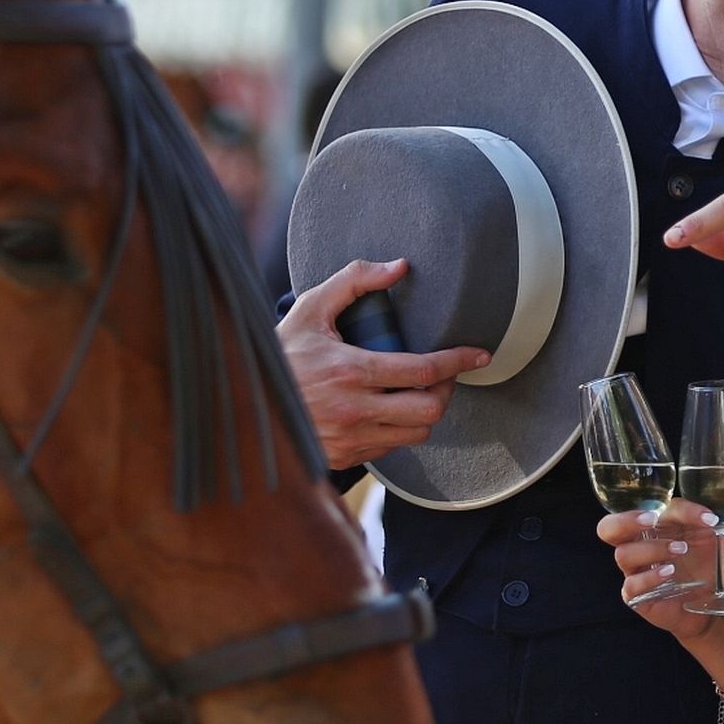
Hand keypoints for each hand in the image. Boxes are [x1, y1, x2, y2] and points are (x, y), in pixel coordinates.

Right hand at [277, 258, 490, 468]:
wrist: (244, 401)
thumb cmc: (282, 350)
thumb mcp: (311, 307)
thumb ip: (355, 280)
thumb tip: (399, 266)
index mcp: (350, 371)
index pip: (422, 371)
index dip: (458, 361)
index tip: (479, 355)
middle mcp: (353, 410)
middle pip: (429, 410)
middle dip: (446, 390)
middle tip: (443, 374)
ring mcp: (350, 438)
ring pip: (416, 434)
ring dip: (427, 412)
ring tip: (420, 391)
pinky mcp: (345, 456)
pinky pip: (392, 448)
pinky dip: (401, 429)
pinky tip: (392, 409)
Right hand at [596, 483, 723, 639]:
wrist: (710, 608)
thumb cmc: (711, 565)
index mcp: (659, 524)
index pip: (658, 507)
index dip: (682, 508)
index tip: (711, 517)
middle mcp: (641, 543)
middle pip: (609, 526)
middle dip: (627, 519)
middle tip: (654, 519)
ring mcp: (636, 570)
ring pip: (622, 554)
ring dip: (650, 550)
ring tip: (679, 553)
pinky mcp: (636, 595)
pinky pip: (631, 585)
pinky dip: (649, 578)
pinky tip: (670, 575)